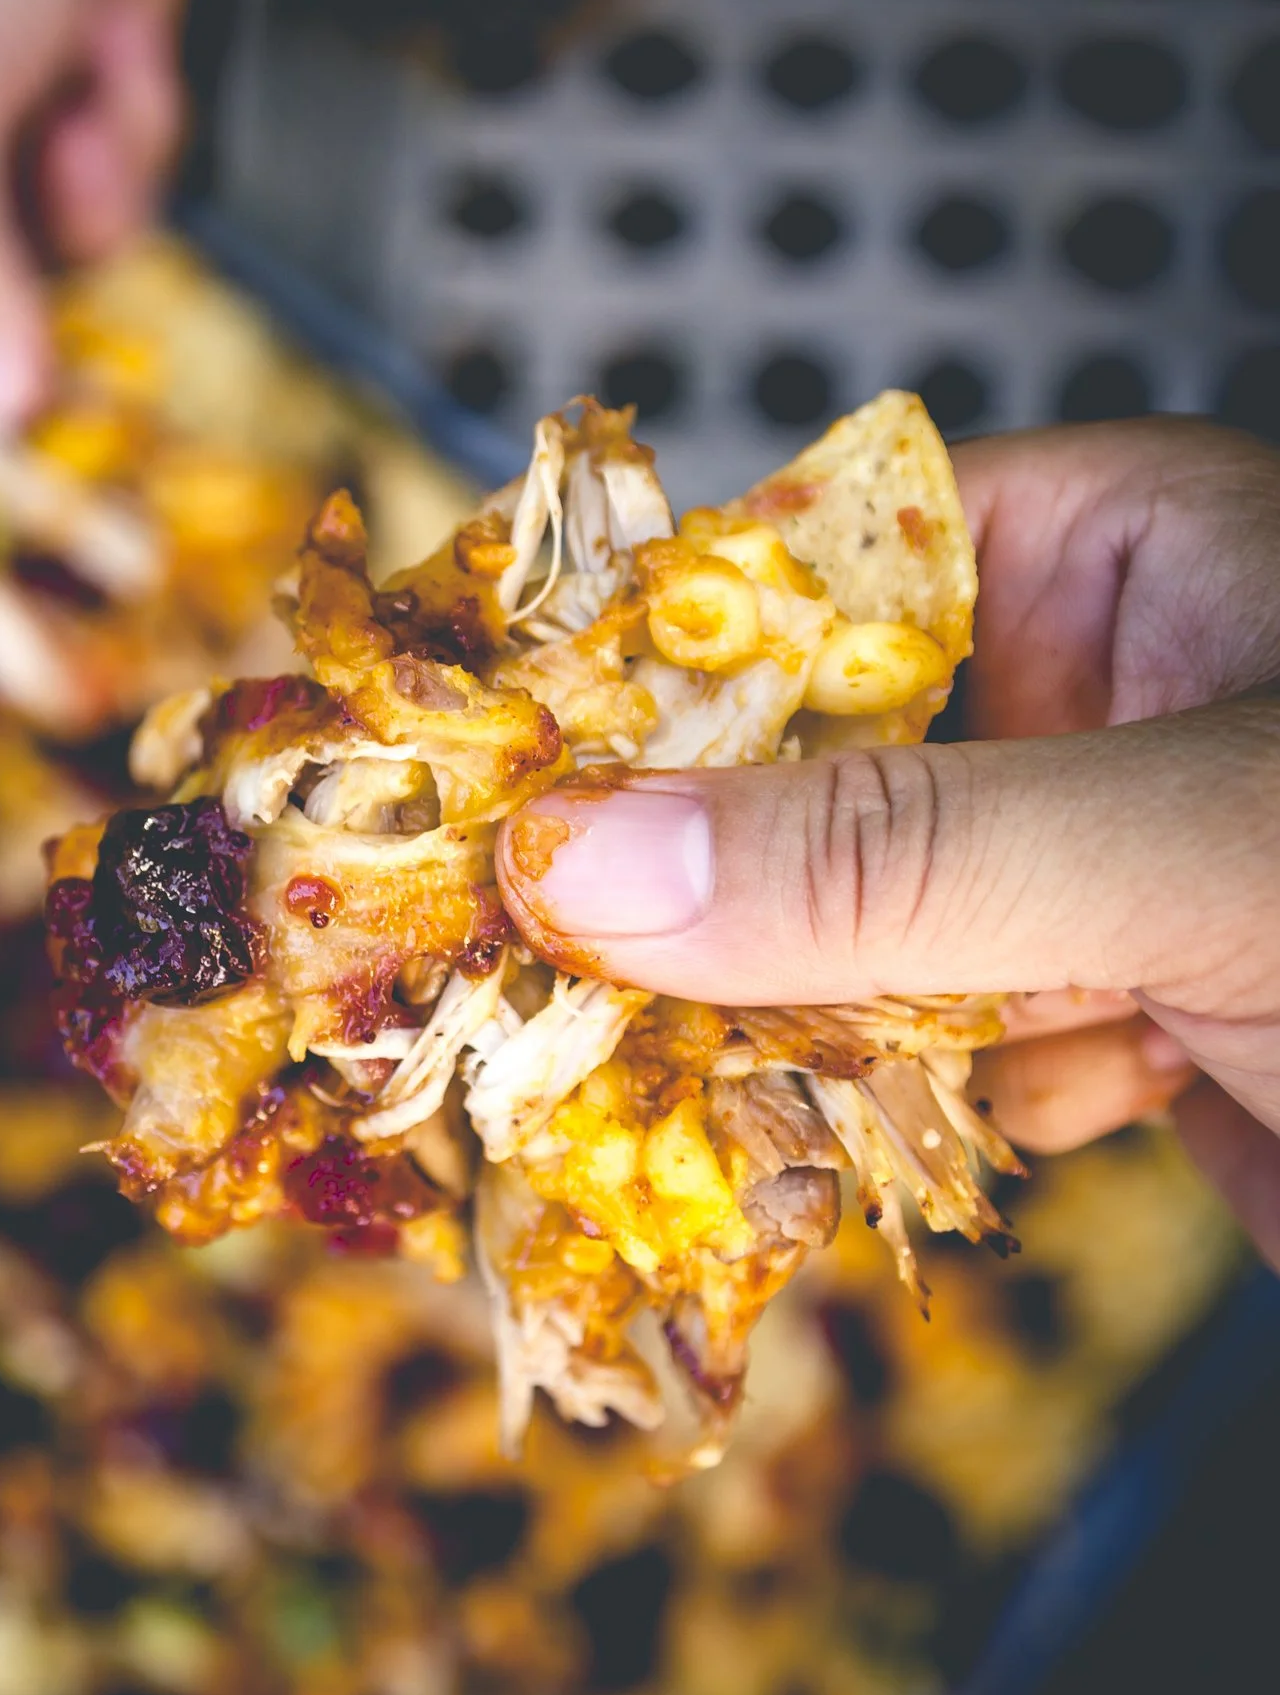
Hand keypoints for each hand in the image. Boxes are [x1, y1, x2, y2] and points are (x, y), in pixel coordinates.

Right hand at [0, 0, 208, 424]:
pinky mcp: (86, 88)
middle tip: (66, 169)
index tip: (5, 416)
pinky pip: (123, 173)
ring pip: (68, 237)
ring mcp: (2, 117)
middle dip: (39, 245)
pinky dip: (139, 118)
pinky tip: (122, 36)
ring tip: (92, 72)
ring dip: (101, 173)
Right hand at [497, 420, 1279, 1262]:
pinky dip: (863, 1101)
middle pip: (804, 757)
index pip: (806, 562)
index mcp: (1125, 553)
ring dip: (754, 1006)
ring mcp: (1097, 862)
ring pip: (847, 916)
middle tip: (507, 945)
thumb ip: (899, 851)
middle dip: (678, 866)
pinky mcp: (1117, 1015)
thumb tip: (583, 856)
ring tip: (613, 1069)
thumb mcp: (1213, 843)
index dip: (638, 655)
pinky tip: (811, 1142)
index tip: (486, 751)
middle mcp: (1095, 693)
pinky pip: (924, 1040)